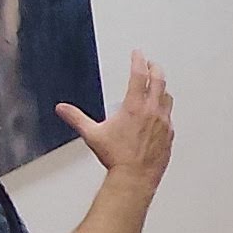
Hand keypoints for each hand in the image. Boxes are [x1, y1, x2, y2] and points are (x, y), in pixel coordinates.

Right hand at [58, 52, 172, 187]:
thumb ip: (76, 118)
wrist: (135, 178)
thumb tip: (62, 109)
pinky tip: (160, 113)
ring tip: (158, 85)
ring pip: (167, 98)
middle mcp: (152, 112)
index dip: (138, 60)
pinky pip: (169, 117)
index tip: (137, 53)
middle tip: (151, 63)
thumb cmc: (117, 158)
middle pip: (159, 81)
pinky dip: (164, 110)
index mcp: (134, 107)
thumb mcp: (93, 135)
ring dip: (162, 88)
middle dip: (154, 68)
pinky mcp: (169, 135)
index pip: (139, 75)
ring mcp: (163, 123)